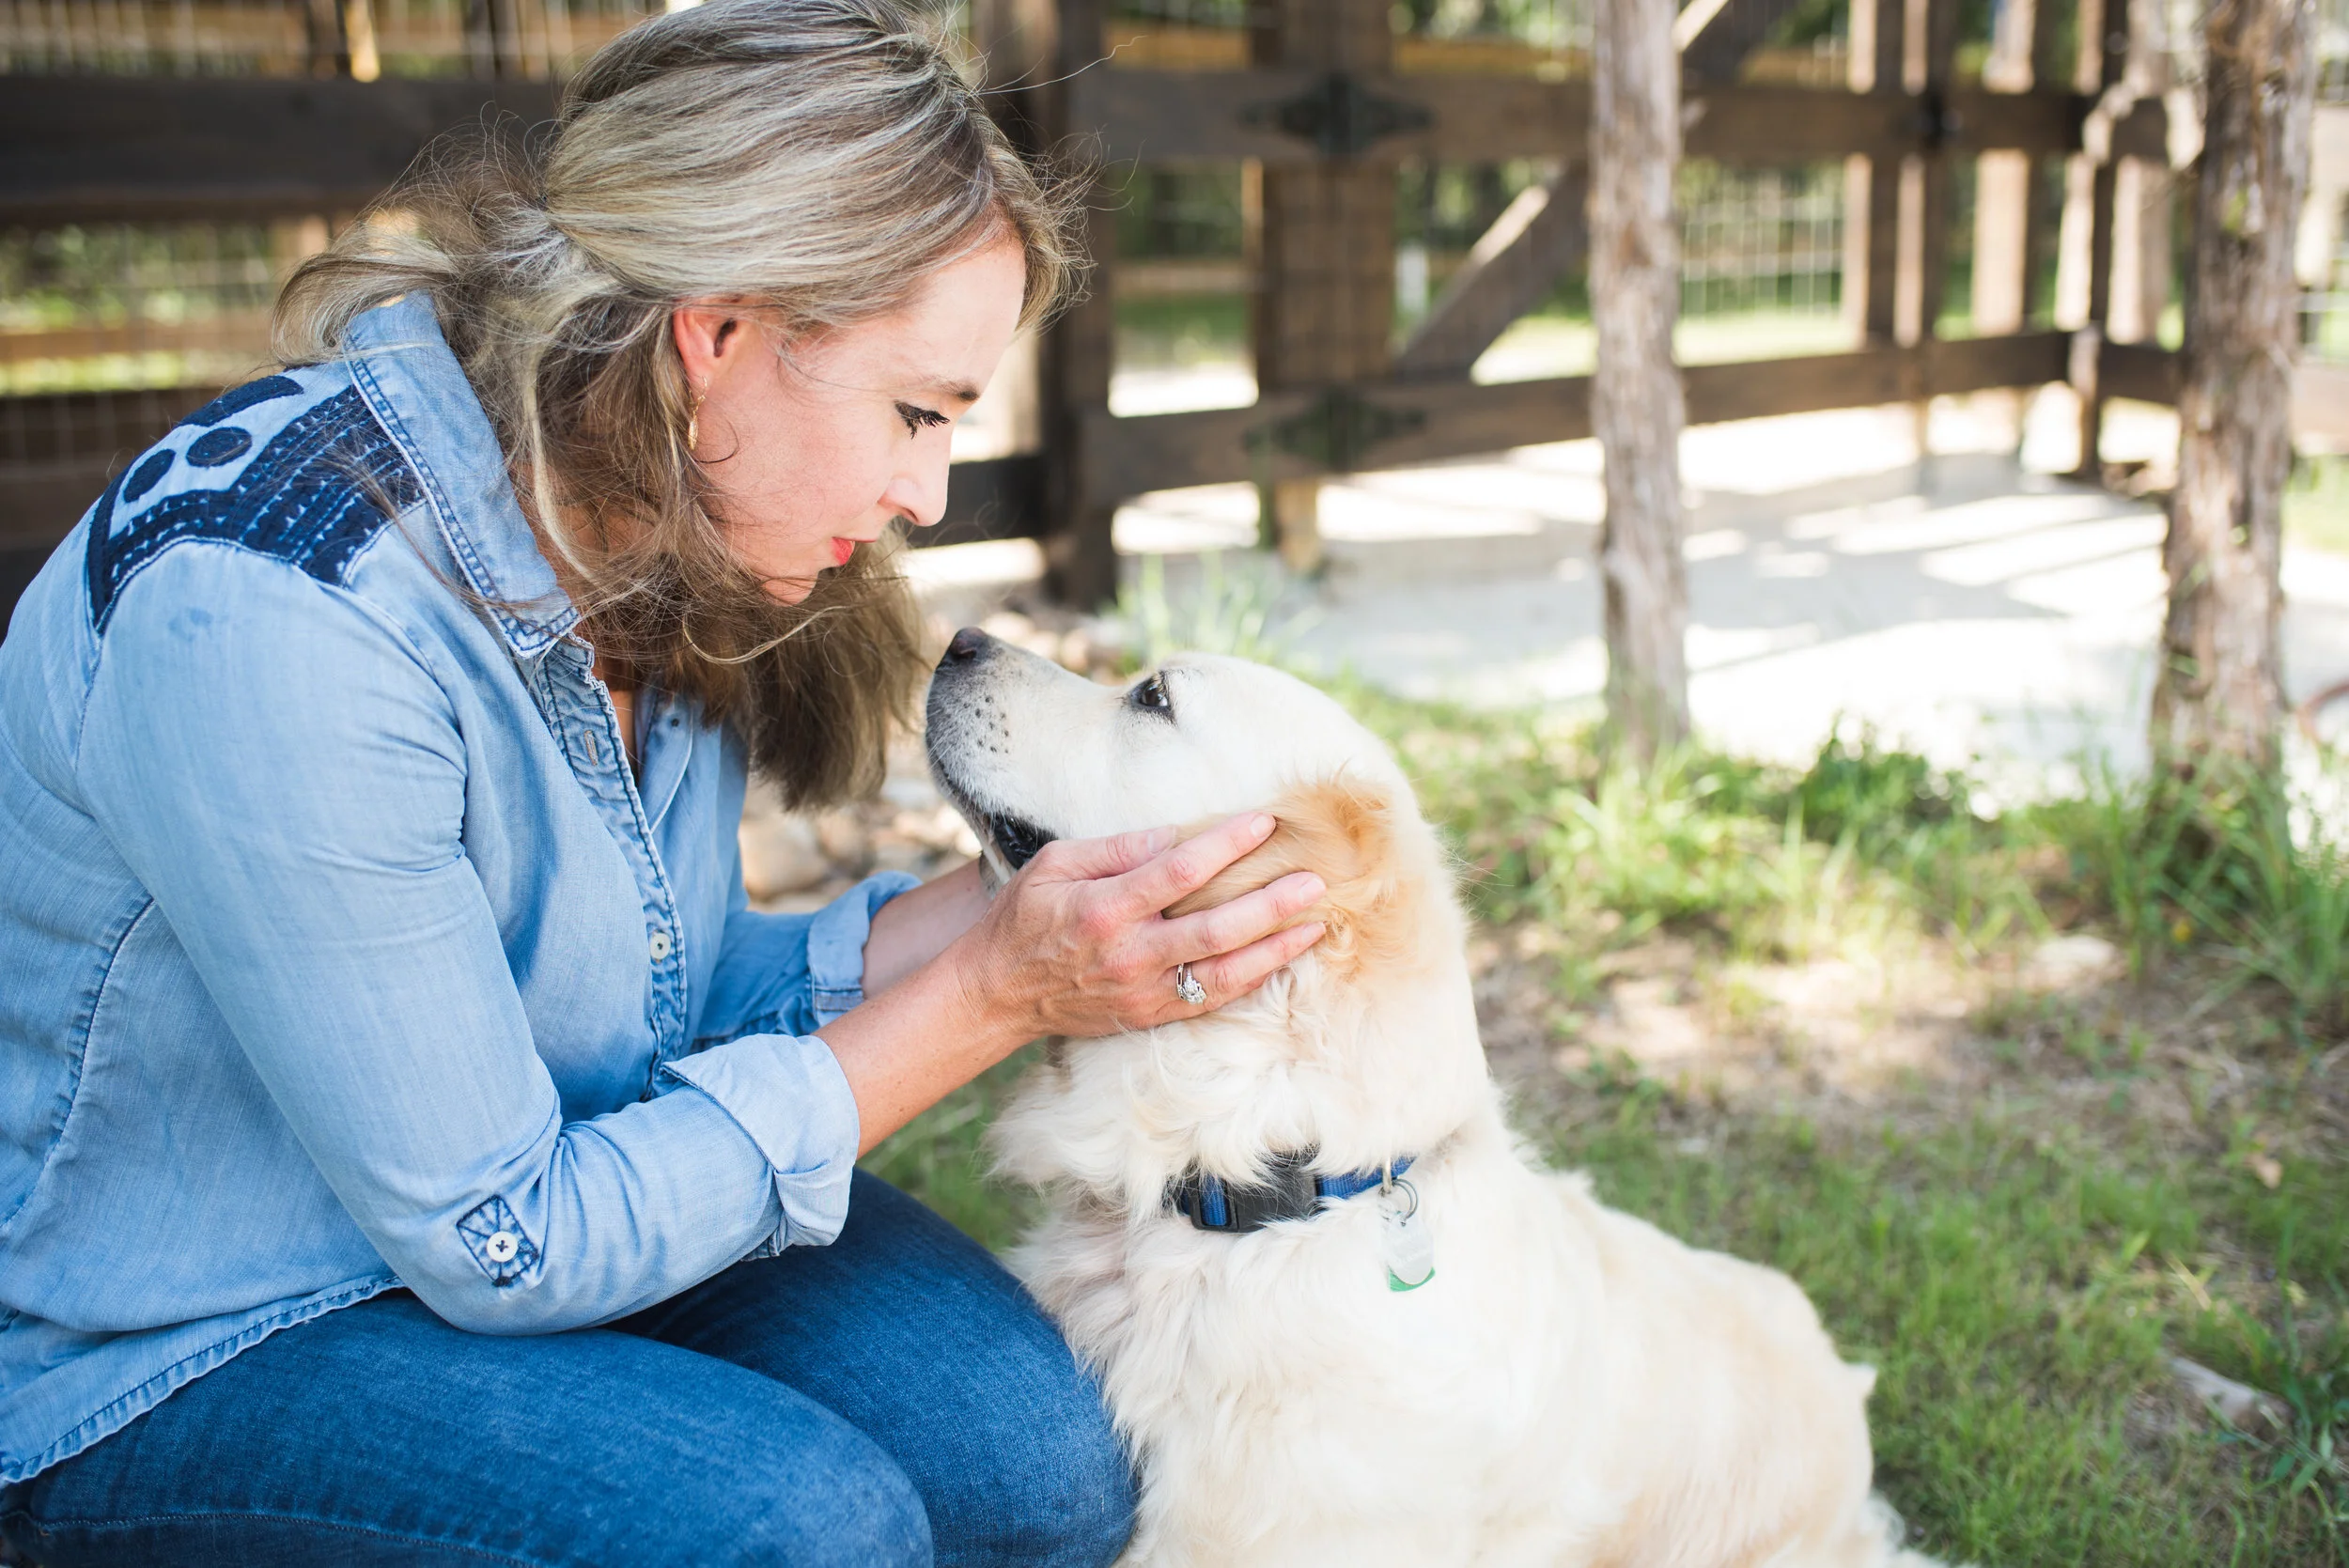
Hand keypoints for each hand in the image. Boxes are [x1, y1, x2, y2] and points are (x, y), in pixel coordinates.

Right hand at [949, 812, 1327, 1041]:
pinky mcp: (1150, 1015)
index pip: (1177, 872)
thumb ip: (1115, 849)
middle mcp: (1129, 955)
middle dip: (1270, 904)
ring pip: (1224, 972)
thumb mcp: (1054, 865)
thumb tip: (1173, 834)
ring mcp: (1143, 991)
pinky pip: (1212, 999)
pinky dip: (1252, 979)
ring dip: (1275, 948)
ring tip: (1316, 923)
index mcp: (1104, 910)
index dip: (1225, 845)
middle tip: (1314, 880)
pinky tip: (1282, 957)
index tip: (1264, 822)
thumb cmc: (1024, 918)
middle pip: (1215, 929)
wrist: (998, 994)